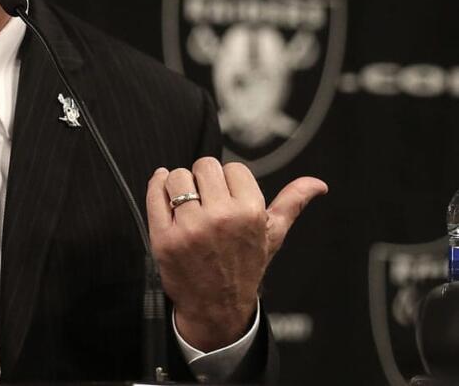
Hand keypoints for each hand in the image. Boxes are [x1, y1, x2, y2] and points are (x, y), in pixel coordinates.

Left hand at [146, 157, 326, 351]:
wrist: (217, 306)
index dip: (228, 181)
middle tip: (206, 201)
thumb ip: (292, 203)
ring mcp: (190, 228)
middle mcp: (221, 218)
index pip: (232, 167)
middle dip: (204, 180)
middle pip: (204, 166)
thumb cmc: (245, 267)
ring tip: (187, 204)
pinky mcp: (164, 237)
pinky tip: (165, 195)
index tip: (226, 197)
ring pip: (177, 176)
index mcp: (250, 213)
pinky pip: (154, 194)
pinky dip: (157, 187)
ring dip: (178, 185)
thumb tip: (318, 184)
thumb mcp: (273, 235)